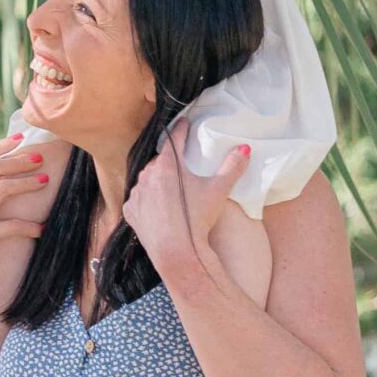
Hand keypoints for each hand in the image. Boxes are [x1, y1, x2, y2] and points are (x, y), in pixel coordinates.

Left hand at [123, 120, 250, 276]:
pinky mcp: (130, 211)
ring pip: (147, 180)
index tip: (185, 123)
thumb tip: (245, 147)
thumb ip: (232, 166)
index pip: (175, 139)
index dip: (181, 130)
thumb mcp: (219, 190)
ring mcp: (137, 193)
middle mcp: (147, 175)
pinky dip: (146, 199)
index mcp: (168, 165)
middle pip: (160, 161)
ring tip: (169, 189)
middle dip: (170, 161)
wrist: (178, 252)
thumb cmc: (198, 218)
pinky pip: (138, 199)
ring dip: (156, 180)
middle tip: (180, 166)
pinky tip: (156, 206)